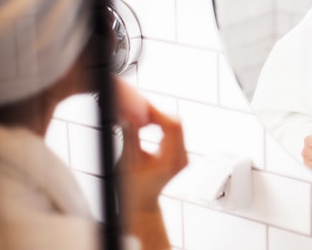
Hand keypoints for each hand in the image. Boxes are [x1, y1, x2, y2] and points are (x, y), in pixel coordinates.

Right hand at [114, 78, 187, 249]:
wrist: (141, 204)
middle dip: (158, 114)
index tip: (143, 106)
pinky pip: (175, 132)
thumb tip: (128, 115)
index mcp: (171, 161)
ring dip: (159, 118)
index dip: (157, 113)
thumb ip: (130, 136)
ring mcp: (184, 157)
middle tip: (140, 108)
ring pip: (177, 126)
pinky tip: (148, 124)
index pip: (172, 127)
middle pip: (177, 124)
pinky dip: (162, 125)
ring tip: (141, 115)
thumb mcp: (128, 161)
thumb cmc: (132, 190)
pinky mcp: (180, 154)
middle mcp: (181, 158)